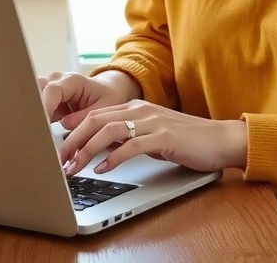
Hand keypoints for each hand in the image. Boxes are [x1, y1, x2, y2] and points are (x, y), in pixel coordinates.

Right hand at [38, 71, 134, 129]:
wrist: (108, 91)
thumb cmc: (107, 97)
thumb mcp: (103, 108)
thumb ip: (84, 117)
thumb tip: (64, 124)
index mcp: (72, 81)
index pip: (52, 91)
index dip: (44, 107)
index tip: (41, 125)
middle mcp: (57, 81)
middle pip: (36, 90)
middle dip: (32, 109)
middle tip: (33, 131)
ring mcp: (49, 90)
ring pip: (32, 98)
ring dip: (32, 115)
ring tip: (34, 135)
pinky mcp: (47, 101)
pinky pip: (36, 109)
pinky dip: (35, 121)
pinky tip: (36, 135)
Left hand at [58, 101, 246, 176]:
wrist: (218, 139)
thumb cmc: (185, 139)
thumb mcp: (150, 134)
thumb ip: (127, 136)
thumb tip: (99, 147)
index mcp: (134, 106)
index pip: (95, 114)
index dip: (73, 129)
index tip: (57, 146)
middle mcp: (140, 109)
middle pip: (96, 119)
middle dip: (72, 140)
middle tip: (58, 159)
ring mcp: (151, 121)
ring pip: (108, 130)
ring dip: (86, 149)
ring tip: (73, 166)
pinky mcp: (163, 136)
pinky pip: (131, 145)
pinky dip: (112, 158)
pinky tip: (101, 169)